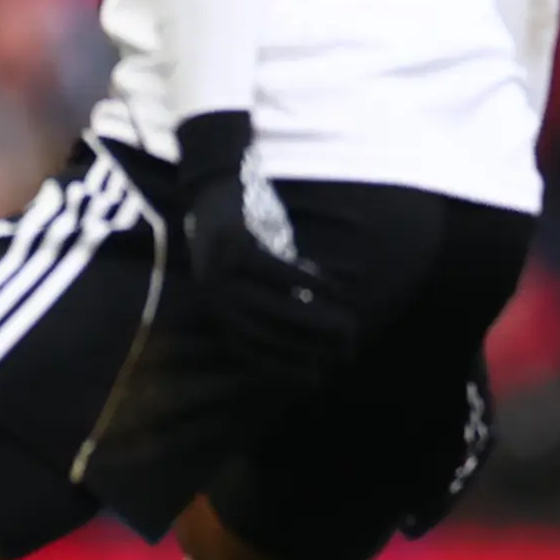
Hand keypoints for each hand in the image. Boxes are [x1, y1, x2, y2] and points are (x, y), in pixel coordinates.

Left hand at [172, 111, 344, 357]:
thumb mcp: (253, 274)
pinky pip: (282, 270)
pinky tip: (338, 287)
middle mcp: (212, 292)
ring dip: (315, 318)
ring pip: (276, 306)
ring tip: (347, 323)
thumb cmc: (240, 234)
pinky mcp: (238, 243)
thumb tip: (317, 338)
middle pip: (266, 330)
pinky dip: (313, 280)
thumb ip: (277, 302)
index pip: (247, 349)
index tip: (314, 378)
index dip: (281, 367)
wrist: (213, 182)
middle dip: (308, 344)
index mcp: (212, 304)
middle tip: (345, 348)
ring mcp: (222, 268)